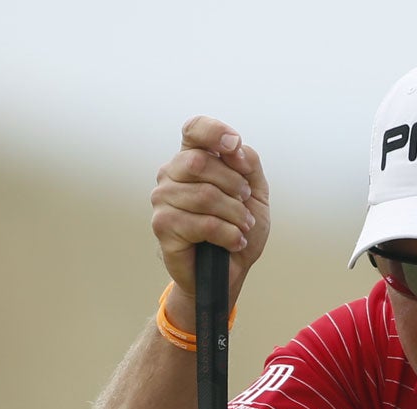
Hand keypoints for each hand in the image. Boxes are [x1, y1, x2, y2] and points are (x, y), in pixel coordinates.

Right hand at [151, 117, 271, 320]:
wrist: (230, 271)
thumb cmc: (238, 228)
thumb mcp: (254, 192)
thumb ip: (248, 164)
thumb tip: (235, 149)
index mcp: (191, 158)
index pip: (194, 129)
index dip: (214, 132)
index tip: (235, 146)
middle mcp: (171, 174)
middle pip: (201, 163)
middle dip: (234, 184)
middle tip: (245, 203)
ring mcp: (162, 199)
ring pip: (205, 195)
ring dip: (235, 214)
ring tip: (243, 227)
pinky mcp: (163, 226)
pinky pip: (202, 223)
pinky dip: (227, 234)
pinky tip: (235, 242)